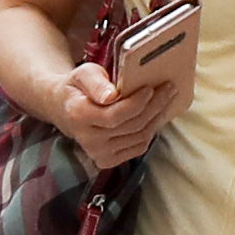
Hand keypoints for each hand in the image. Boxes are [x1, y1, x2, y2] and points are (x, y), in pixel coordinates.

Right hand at [46, 6, 190, 167]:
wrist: (66, 110)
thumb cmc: (78, 87)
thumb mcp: (83, 74)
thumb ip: (96, 82)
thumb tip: (112, 96)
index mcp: (79, 116)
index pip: (115, 115)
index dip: (137, 103)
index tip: (151, 88)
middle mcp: (87, 139)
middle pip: (132, 126)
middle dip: (155, 106)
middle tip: (169, 89)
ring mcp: (97, 153)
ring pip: (139, 137)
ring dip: (157, 117)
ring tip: (167, 99)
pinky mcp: (107, 160)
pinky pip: (138, 147)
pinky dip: (151, 130)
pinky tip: (156, 115)